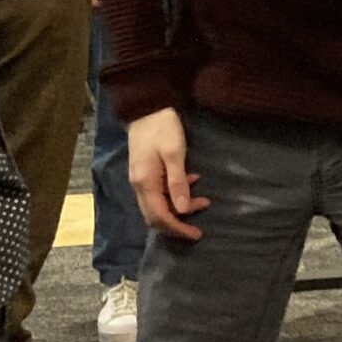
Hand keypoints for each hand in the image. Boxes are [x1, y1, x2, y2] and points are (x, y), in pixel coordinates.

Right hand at [128, 107, 208, 239]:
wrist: (147, 107)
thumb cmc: (162, 127)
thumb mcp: (174, 153)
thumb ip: (178, 182)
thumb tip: (181, 210)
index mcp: (145, 183)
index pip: (160, 216)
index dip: (177, 228)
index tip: (196, 234)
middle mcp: (139, 185)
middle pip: (155, 216)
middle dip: (177, 224)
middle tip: (198, 227)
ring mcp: (141, 179)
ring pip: (158, 205)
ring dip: (179, 207)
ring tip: (202, 200)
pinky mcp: (146, 172)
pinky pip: (159, 192)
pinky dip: (175, 193)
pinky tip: (192, 181)